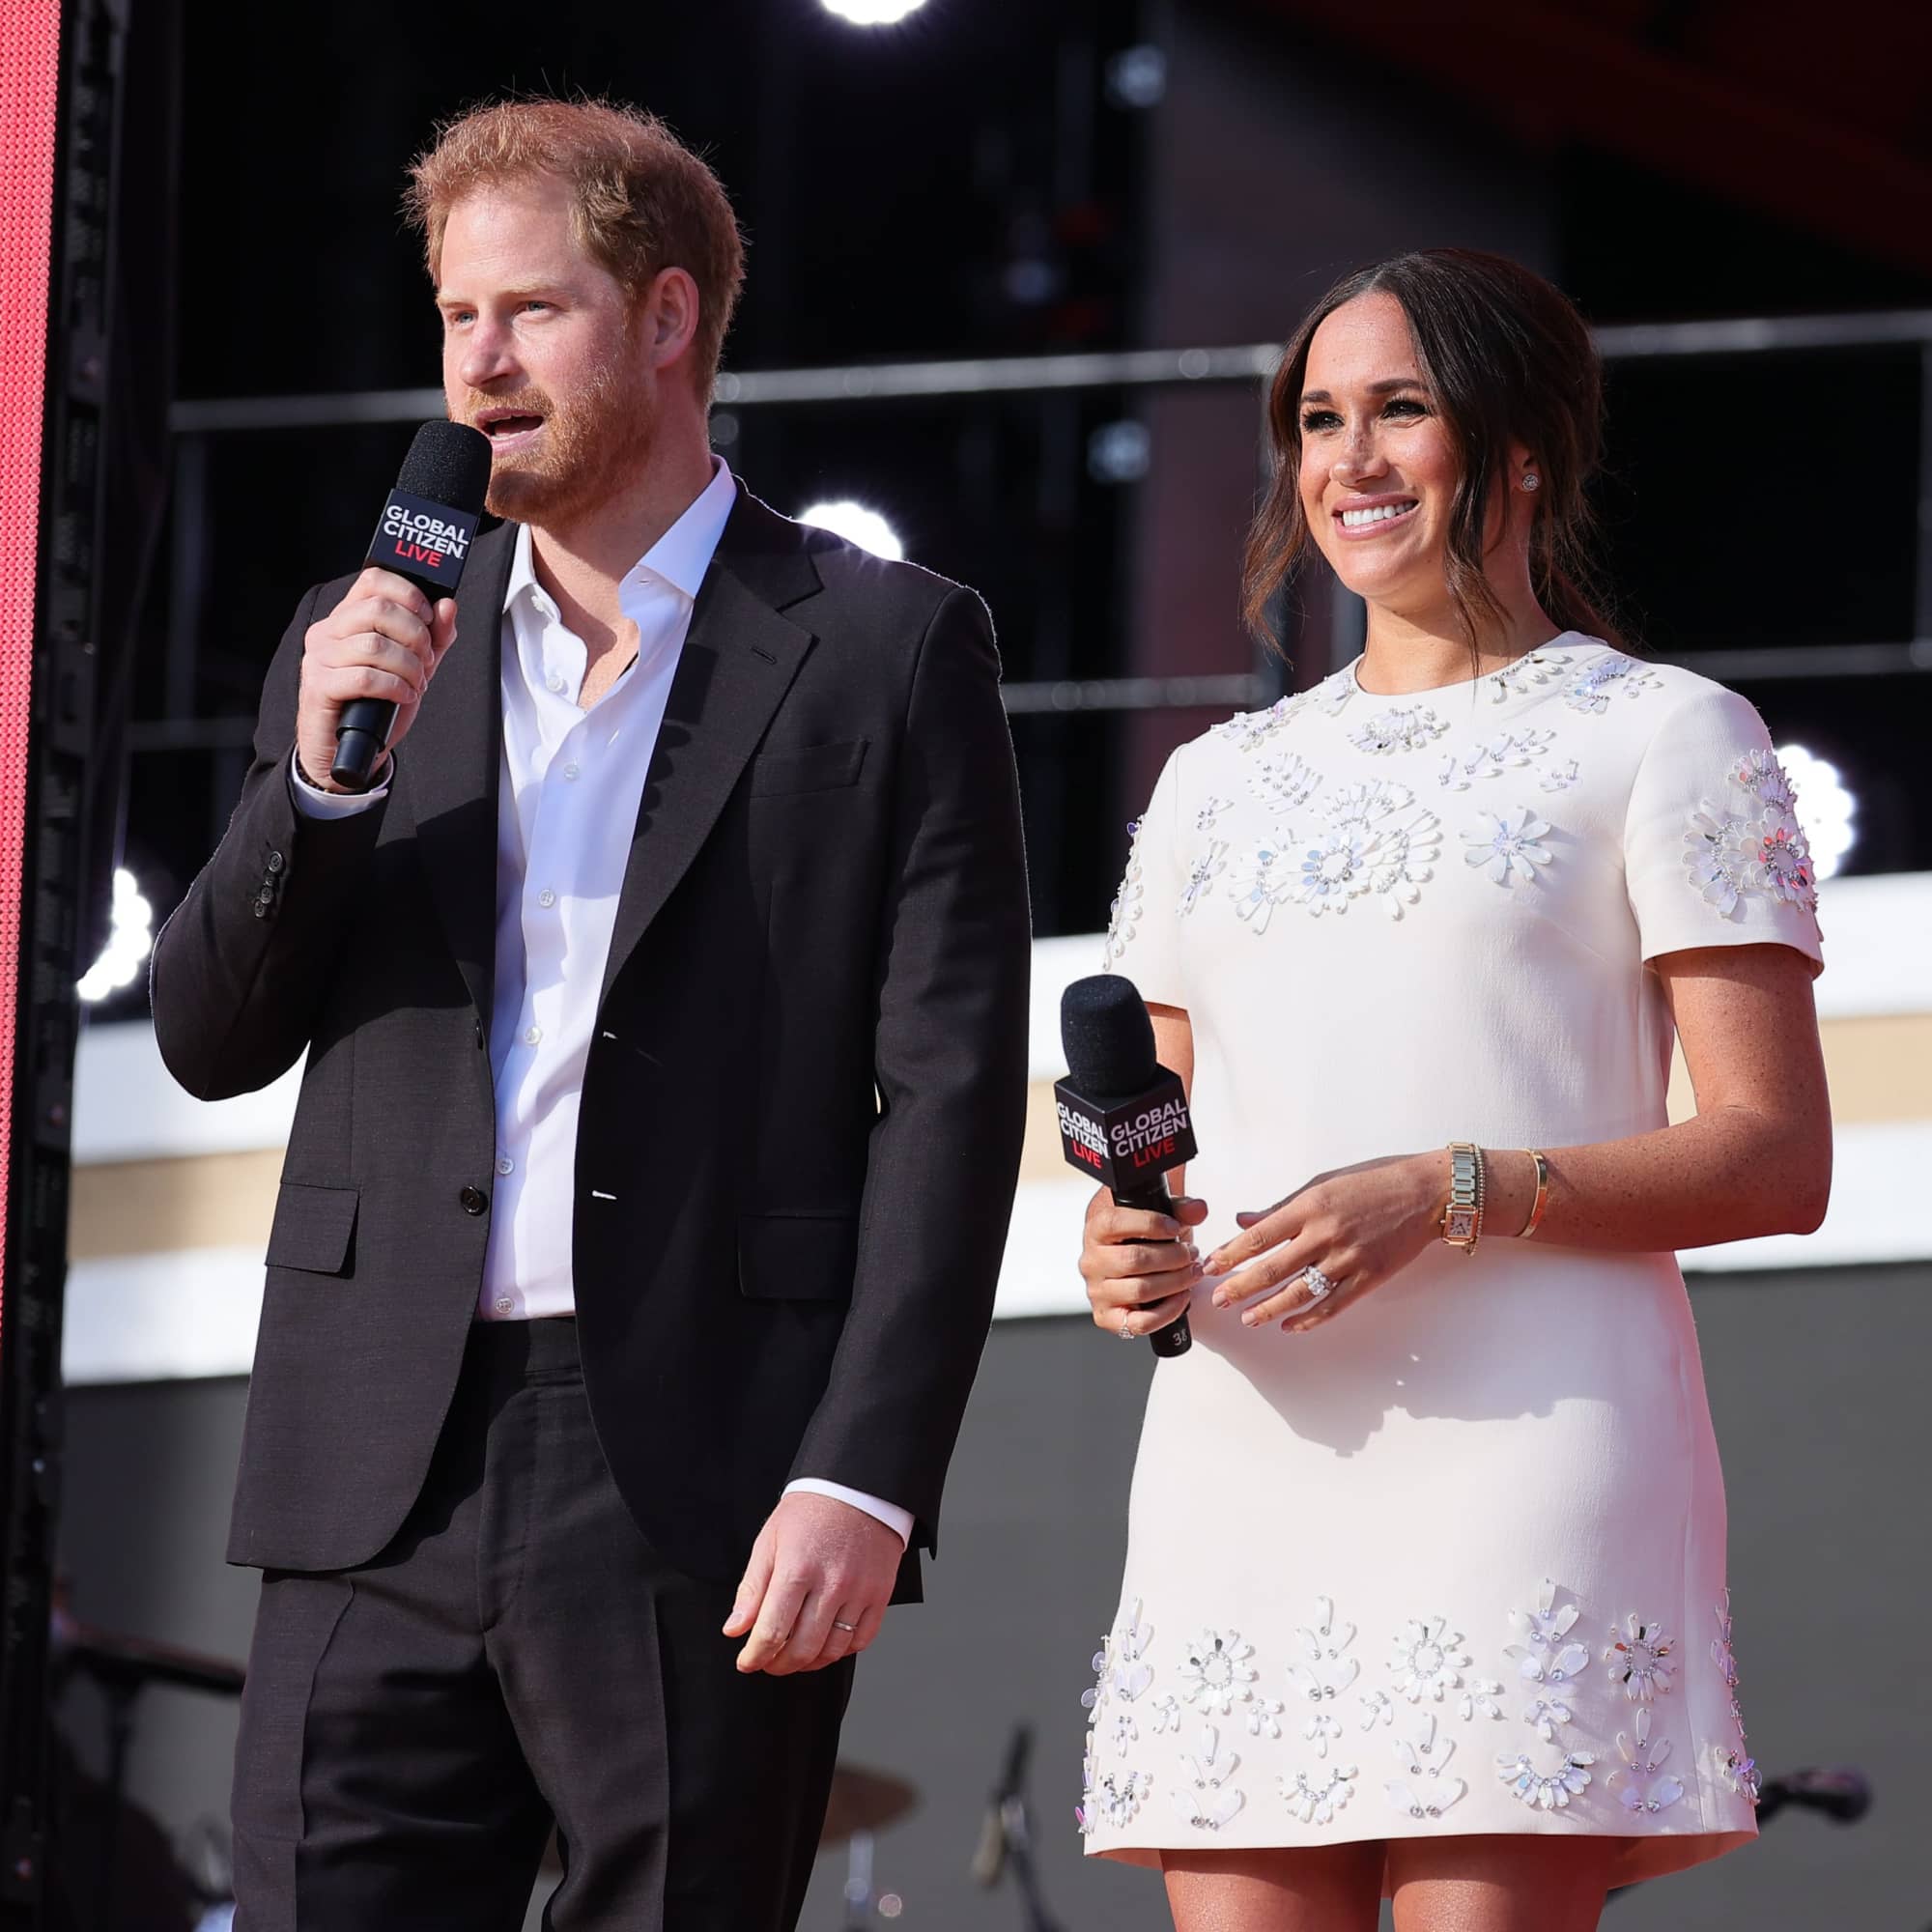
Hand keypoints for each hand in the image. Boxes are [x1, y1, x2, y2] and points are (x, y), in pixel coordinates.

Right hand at [295, 567, 458, 787]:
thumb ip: (433, 637)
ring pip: (375, 645)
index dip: (409, 594)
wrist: (346, 750)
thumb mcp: (414, 667)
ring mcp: (319, 657)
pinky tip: (403, 696)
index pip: (374, 579)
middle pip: (379, 609)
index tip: (429, 619)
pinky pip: (365, 677)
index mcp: (348, 618)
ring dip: (408, 667)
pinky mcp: (319, 685)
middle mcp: (328, 631)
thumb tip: (447, 605)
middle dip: (416, 636)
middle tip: (426, 661)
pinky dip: (395, 687)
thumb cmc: (377, 705)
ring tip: (415, 684)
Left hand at [723, 1492, 902, 1675]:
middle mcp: (831, 1584)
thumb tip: (734, 1629)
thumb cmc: (810, 1512)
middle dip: (778, 1664)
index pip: (772, 1632)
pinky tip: (825, 1643)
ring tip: (794, 1655)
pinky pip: (861, 1640)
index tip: (747, 1661)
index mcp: (797, 1569)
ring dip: (808, 1663)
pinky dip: (841, 1651)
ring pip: (832, 1650)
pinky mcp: (880, 1594)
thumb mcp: (770, 1542)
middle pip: (802, 1648)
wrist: (856, 1488)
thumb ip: (751, 1589)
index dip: (755, 1656)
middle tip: (768, 1661)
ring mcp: (859, 1591)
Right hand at [1079, 1186, 1207, 1340]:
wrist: (1129, 1262)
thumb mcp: (1159, 1215)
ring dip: (1176, 1282)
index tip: (1175, 1227)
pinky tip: (1182, 1297)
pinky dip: (1168, 1311)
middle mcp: (1091, 1261)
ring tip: (1192, 1272)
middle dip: (1172, 1257)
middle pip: (1134, 1259)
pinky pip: (1140, 1322)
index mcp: (1096, 1230)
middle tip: (1191, 1254)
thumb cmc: (1143, 1238)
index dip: (1150, 1224)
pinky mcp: (1108, 1317)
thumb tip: (1198, 1210)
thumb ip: (1180, 1209)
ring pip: (1140, 1290)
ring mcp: (1097, 1291)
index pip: (1115, 1223)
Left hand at [1205, 1152, 1446, 1332]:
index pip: (1259, 1237)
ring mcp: (1347, 1260)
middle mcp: (1325, 1235)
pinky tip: (1289, 1325)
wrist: (1425, 1194)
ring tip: (1248, 1318)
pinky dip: (1309, 1318)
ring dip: (1268, 1308)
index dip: (1230, 1254)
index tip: (1210, 1265)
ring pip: (1299, 1292)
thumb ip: (1282, 1208)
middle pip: (1272, 1269)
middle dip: (1240, 1287)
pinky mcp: (1368, 1278)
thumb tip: (1243, 1222)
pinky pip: (1333, 1305)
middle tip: (1218, 1299)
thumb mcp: (1321, 1184)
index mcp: (1310, 1207)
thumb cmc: (1372, 1182)